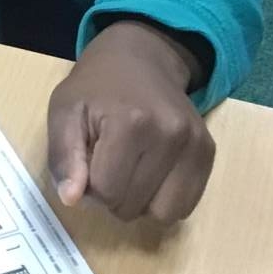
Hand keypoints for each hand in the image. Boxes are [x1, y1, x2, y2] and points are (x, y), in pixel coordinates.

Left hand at [47, 20, 214, 223]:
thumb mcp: (64, 112)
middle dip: (112, 195)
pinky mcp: (208, 152)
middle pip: (132, 207)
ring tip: (130, 170)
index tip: (87, 162)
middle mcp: (170, 134)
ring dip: (140, 203)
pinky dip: (164, 200)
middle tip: (108, 162)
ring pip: (163, 214)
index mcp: (130, 123)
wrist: (142, 59)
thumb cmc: (96, 88)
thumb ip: (64, 157)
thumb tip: (72, 199)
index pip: (105, 192)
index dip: (88, 187)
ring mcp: (195, 144)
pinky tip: (152, 173)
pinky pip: (186, 206)